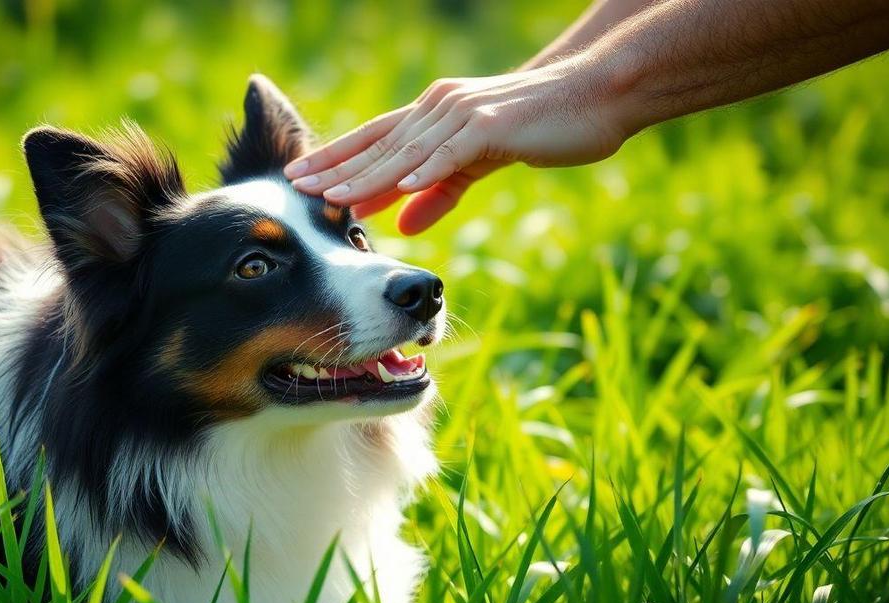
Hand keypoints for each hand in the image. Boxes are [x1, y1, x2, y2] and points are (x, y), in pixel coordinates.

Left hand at [284, 59, 627, 233]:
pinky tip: (400, 189)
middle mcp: (438, 109)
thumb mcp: (478, 164)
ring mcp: (463, 114)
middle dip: (335, 168)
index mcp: (432, 116)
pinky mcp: (493, 125)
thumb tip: (400, 222)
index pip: (373, 140)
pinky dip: (428, 170)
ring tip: (332, 195)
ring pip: (406, 151)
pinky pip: (454, 152)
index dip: (335, 159)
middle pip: (378, 145)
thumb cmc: (538, 127)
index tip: (296, 179)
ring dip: (368, 175)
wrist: (594, 93)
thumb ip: (439, 191)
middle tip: (294, 188)